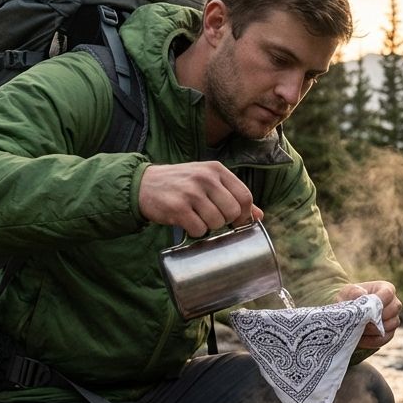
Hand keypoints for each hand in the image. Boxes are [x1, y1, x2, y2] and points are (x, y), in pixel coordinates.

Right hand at [139, 161, 261, 237]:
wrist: (143, 184)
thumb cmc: (181, 185)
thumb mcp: (208, 182)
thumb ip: (232, 195)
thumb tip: (259, 215)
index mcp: (216, 170)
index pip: (244, 196)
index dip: (244, 214)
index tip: (237, 222)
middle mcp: (205, 178)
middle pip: (232, 211)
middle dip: (225, 221)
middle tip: (212, 219)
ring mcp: (190, 192)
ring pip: (216, 222)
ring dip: (209, 227)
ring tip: (197, 218)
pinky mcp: (177, 207)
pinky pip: (199, 229)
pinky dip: (195, 232)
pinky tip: (187, 223)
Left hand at [337, 280, 400, 349]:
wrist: (347, 314)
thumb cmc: (349, 299)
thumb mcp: (347, 292)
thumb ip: (353, 291)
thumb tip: (361, 295)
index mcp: (385, 289)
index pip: (388, 293)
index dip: (379, 300)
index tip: (367, 307)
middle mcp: (393, 303)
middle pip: (393, 309)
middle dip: (377, 316)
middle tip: (361, 320)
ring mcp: (393, 319)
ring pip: (391, 324)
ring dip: (374, 329)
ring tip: (358, 329)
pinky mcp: (389, 333)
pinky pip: (385, 338)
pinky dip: (372, 340)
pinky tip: (360, 339)